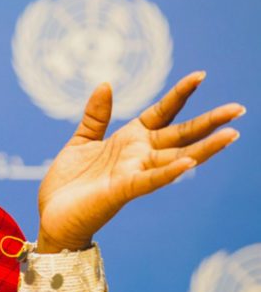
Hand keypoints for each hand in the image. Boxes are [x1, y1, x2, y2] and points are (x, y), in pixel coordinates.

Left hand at [36, 72, 245, 252]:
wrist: (51, 216)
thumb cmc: (68, 182)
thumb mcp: (81, 141)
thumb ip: (96, 116)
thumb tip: (106, 84)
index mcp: (130, 140)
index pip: (162, 113)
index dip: (180, 95)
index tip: (200, 75)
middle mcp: (138, 156)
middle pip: (179, 135)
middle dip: (209, 122)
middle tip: (239, 109)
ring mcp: (133, 173)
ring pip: (175, 158)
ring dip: (203, 148)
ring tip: (231, 135)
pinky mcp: (121, 191)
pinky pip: (149, 180)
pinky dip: (169, 172)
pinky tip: (189, 162)